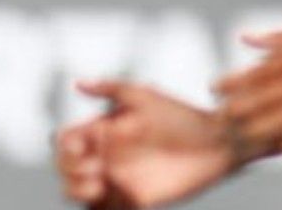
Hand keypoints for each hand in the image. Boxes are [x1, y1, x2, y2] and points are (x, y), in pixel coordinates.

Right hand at [57, 80, 238, 208]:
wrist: (217, 144)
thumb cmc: (181, 115)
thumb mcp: (144, 97)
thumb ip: (110, 89)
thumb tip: (78, 84)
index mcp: (101, 132)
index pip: (65, 142)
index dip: (65, 147)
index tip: (80, 148)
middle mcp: (105, 157)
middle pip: (66, 169)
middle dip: (69, 170)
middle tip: (94, 169)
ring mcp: (119, 180)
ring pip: (80, 194)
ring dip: (78, 191)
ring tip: (99, 186)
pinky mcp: (136, 201)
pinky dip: (99, 208)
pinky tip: (112, 197)